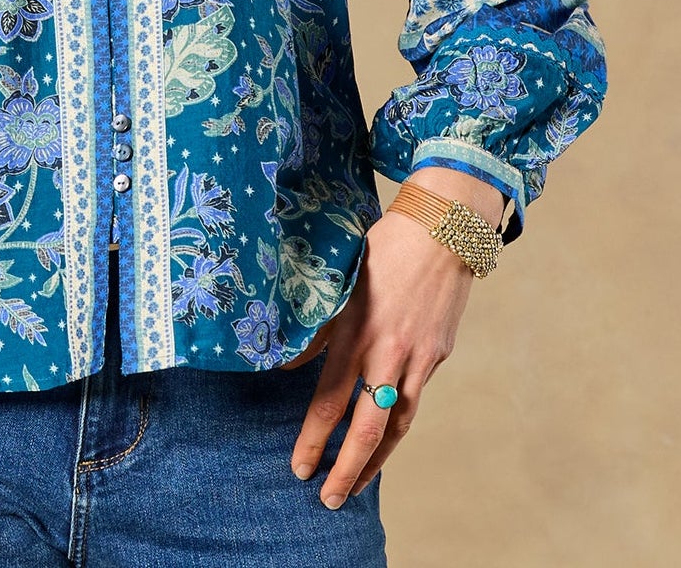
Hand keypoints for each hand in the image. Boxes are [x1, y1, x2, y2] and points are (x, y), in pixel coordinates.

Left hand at [281, 170, 498, 507]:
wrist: (442, 230)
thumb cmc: (381, 247)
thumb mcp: (339, 279)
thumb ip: (315, 324)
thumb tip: (288, 362)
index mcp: (355, 331)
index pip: (328, 400)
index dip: (312, 438)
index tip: (298, 466)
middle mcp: (386, 352)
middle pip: (365, 426)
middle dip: (345, 468)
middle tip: (326, 498)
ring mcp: (416, 358)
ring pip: (396, 425)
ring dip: (374, 460)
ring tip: (356, 486)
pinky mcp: (436, 356)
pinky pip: (414, 402)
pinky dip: (397, 429)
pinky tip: (384, 442)